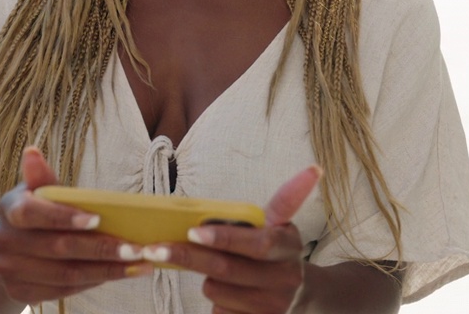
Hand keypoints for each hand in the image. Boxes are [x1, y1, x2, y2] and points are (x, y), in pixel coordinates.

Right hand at [0, 147, 153, 303]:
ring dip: (107, 271)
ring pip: (66, 275)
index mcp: (10, 209)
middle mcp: (5, 241)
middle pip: (59, 248)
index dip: (64, 217)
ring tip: (140, 263)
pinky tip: (119, 274)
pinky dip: (94, 282)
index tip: (98, 219)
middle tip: (137, 248)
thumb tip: (33, 152)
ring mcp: (10, 271)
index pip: (33, 213)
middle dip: (102, 249)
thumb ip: (40, 176)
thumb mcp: (33, 191)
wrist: (0, 252)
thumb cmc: (31, 213)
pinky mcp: (20, 293)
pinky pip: (64, 291)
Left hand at [157, 166, 321, 313]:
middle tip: (155, 248)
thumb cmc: (280, 254)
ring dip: (208, 279)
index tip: (193, 231)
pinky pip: (219, 313)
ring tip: (222, 272)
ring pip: (216, 291)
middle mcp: (284, 280)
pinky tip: (230, 294)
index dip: (224, 239)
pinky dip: (217, 301)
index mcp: (288, 248)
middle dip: (187, 257)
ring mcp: (271, 309)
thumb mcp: (285, 226)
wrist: (304, 299)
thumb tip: (314, 169)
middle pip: (224, 269)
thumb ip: (286, 200)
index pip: (255, 244)